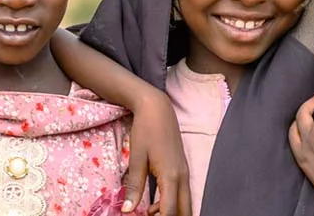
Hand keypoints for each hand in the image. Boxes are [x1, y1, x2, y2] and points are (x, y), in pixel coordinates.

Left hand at [124, 92, 191, 215]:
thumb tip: (127, 210)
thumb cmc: (145, 131)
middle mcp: (182, 177)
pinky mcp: (183, 169)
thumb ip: (134, 186)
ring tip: (149, 213)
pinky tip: (155, 204)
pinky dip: (173, 203)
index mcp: (171, 176)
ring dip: (172, 212)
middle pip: (185, 211)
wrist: (157, 108)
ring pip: (186, 203)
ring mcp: (185, 172)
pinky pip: (183, 193)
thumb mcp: (136, 159)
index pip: (170, 210)